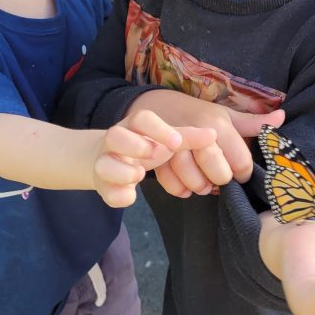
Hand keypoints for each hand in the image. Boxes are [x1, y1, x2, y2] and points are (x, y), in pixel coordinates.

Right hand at [92, 108, 217, 206]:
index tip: (176, 142)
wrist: (111, 160)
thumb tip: (212, 134)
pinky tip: (131, 195)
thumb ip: (189, 138)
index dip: (157, 129)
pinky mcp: (104, 185)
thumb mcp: (167, 141)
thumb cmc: (145, 147)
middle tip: (153, 155)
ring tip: (140, 175)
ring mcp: (106, 163)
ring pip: (102, 164)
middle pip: (114, 135)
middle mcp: (116, 142)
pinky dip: (118, 195)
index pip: (141, 119)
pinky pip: (106, 191)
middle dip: (133, 145)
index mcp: (135, 127)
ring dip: (122, 171)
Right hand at [127, 92, 284, 197]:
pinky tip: (187, 185)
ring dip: (201, 187)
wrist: (160, 107)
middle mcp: (196, 135)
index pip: (240, 161)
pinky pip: (172, 185)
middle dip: (222, 180)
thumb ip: (254, 123)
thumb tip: (282, 118)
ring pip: (194, 181)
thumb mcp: (227, 115)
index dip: (244, 172)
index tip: (240, 170)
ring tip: (204, 182)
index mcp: (217, 125)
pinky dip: (181, 190)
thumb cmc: (200, 114)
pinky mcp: (158, 160)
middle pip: (218, 173)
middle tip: (221, 176)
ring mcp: (173, 148)